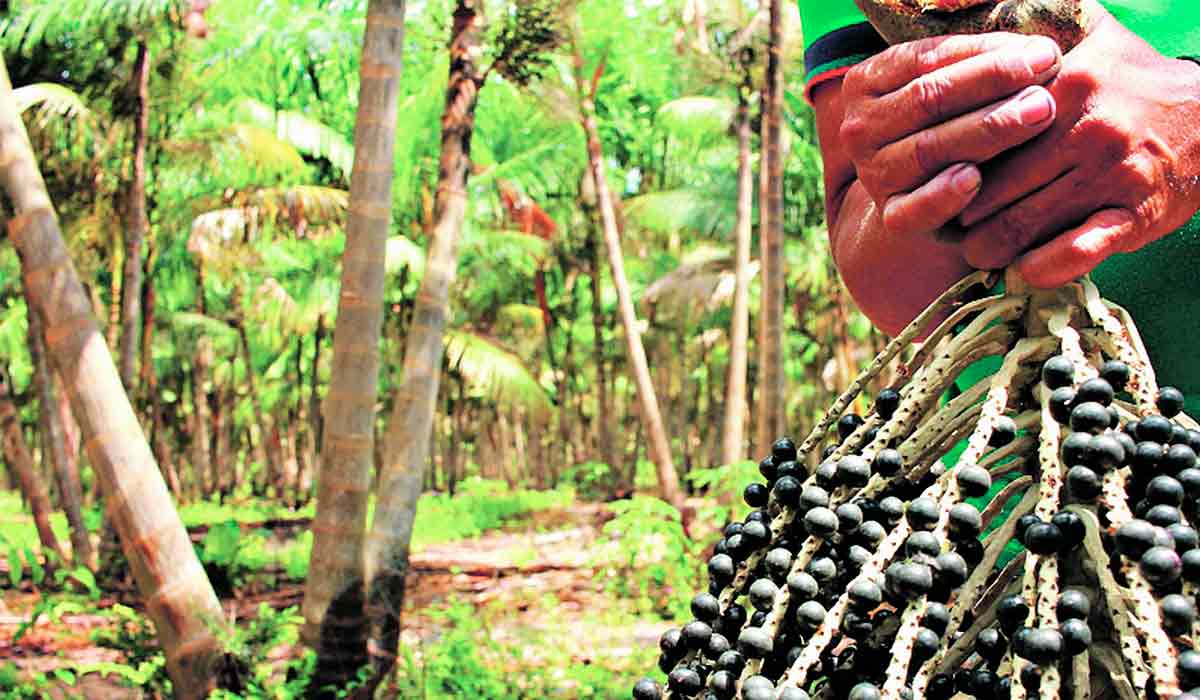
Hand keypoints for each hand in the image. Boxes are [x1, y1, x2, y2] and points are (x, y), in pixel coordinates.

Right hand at [839, 32, 1062, 237]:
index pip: (928, 59)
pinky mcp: (892, 215)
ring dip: (987, 129)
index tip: (1043, 51)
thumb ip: (978, 63)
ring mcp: (873, 174)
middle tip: (1047, 74)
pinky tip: (974, 179)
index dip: (986, 52)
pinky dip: (942, 195)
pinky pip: (914, 208)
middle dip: (993, 83)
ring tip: (1040, 113)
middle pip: (928, 99)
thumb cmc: (954, 124)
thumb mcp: (954, 87)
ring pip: (927, 148)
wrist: (928, 198)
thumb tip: (1038, 50)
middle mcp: (859, 128)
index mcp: (865, 83)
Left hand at [957, 12, 1199, 286]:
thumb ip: (1036, 34)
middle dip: (962, 215)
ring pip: (1023, 225)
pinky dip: (1041, 268)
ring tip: (978, 251)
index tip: (936, 181)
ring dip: (991, 248)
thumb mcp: (1093, 40)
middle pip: (994, 188)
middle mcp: (1087, 132)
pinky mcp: (1136, 215)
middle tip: (949, 228)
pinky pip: (1075, 251)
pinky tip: (1024, 270)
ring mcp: (1113, 176)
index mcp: (1064, 88)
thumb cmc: (1134, 82)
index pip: (984, 136)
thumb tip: (978, 8)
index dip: (951, 165)